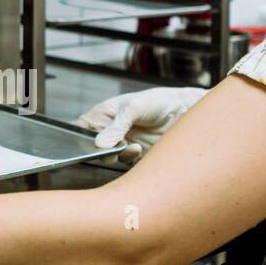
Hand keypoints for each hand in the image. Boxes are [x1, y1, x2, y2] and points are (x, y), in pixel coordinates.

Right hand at [77, 87, 206, 161]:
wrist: (184, 112)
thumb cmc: (158, 101)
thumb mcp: (134, 108)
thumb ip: (117, 126)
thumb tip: (99, 144)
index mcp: (103, 114)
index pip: (81, 129)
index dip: (81, 139)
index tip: (92, 144)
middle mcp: (109, 130)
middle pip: (93, 148)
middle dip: (104, 151)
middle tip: (117, 147)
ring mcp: (121, 143)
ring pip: (109, 158)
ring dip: (121, 155)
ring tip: (135, 146)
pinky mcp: (134, 154)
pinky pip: (125, 163)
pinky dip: (131, 159)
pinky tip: (141, 149)